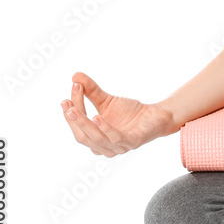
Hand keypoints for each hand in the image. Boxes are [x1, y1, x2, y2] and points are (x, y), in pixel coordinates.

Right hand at [60, 72, 176, 156]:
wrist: (157, 115)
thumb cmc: (129, 112)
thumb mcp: (107, 100)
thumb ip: (91, 91)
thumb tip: (74, 76)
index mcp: (95, 140)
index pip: (78, 127)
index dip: (72, 111)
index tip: (69, 93)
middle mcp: (104, 148)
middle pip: (83, 136)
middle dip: (73, 120)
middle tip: (66, 103)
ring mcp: (118, 147)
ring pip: (96, 139)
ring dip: (84, 123)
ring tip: (75, 109)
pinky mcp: (133, 142)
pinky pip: (116, 138)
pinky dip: (105, 128)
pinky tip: (98, 116)